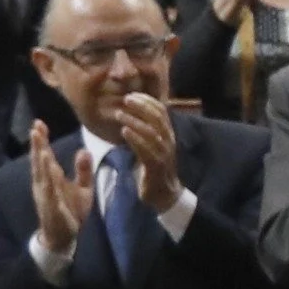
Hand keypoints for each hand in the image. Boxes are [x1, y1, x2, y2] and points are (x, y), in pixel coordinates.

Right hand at [27, 125, 89, 251]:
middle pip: (39, 161)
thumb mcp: (84, 187)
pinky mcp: (52, 207)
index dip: (41, 140)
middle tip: (36, 127)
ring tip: (41, 146)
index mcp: (51, 177)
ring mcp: (46, 195)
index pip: (45, 155)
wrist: (65, 236)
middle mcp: (44, 183)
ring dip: (41, 162)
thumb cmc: (71, 210)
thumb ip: (84, 170)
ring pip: (42, 175)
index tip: (39, 123)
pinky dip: (49, 182)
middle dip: (37, 145)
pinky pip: (50, 193)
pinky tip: (49, 172)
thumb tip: (84, 150)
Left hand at [119, 94, 180, 212]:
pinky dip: (135, 139)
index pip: (162, 112)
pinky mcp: (156, 166)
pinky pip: (146, 149)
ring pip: (151, 132)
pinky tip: (124, 132)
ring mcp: (163, 154)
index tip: (133, 94)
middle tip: (126, 99)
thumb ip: (147, 132)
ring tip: (120, 114)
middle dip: (142, 106)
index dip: (148, 101)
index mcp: (167, 135)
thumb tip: (134, 115)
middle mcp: (168, 141)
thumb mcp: (153, 146)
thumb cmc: (155, 168)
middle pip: (157, 118)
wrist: (164, 194)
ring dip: (135, 121)